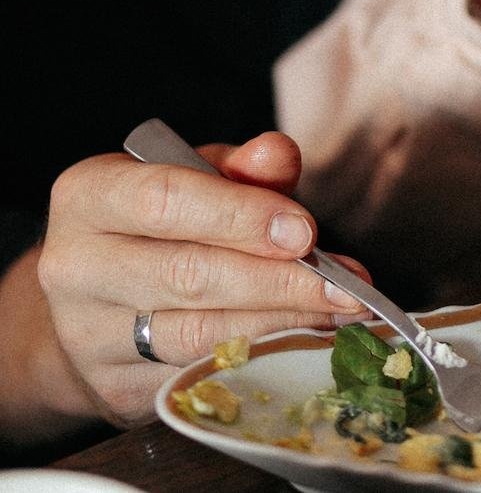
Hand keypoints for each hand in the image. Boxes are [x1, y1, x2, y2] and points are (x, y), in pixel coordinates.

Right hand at [25, 132, 369, 434]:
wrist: (89, 302)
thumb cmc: (152, 224)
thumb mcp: (189, 177)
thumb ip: (238, 167)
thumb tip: (280, 155)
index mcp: (89, 196)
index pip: (165, 201)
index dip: (240, 216)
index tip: (304, 231)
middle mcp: (76, 266)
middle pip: (188, 274)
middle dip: (277, 279)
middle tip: (341, 283)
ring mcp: (87, 335)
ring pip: (196, 333)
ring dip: (279, 322)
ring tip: (336, 311)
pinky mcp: (114, 388)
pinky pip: (198, 376)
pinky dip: (259, 357)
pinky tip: (304, 341)